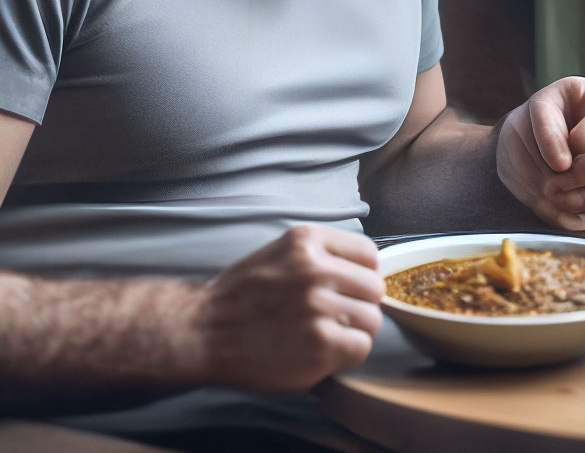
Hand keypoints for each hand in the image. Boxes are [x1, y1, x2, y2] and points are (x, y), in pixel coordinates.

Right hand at [189, 225, 383, 392]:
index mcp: (308, 240)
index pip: (369, 253)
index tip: (350, 289)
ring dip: (354, 332)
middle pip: (374, 288)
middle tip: (336, 318)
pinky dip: (347, 354)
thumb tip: (368, 270)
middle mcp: (316, 267)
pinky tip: (323, 352)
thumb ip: (323, 255)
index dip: (363, 275)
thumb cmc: (243, 296)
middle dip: (360, 305)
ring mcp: (318, 305)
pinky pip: (361, 346)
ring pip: (371, 319)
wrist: (201, 332)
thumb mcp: (281, 252)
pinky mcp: (319, 342)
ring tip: (327, 336)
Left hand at [496, 76, 584, 230]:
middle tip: (554, 180)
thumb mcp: (535, 111)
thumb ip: (547, 129)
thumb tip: (563, 165)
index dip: (581, 138)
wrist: (525, 150)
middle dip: (582, 173)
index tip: (556, 153)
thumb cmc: (535, 123)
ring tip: (552, 192)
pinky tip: (563, 205)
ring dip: (581, 195)